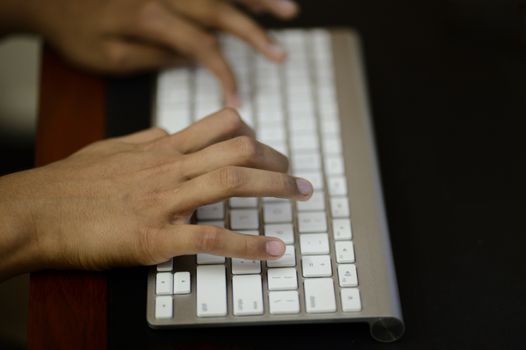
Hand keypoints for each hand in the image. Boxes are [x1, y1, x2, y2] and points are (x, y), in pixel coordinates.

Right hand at [0, 109, 312, 278]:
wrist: (34, 212)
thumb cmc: (70, 183)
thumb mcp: (113, 148)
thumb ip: (147, 140)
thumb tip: (171, 134)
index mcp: (160, 147)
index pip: (221, 126)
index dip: (253, 134)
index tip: (266, 148)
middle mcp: (169, 167)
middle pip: (237, 149)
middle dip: (275, 159)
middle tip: (295, 175)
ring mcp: (164, 201)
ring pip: (232, 181)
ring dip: (275, 187)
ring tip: (301, 195)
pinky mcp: (154, 237)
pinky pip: (211, 236)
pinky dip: (249, 244)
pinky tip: (274, 249)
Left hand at [11, 0, 297, 104]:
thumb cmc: (73, 28)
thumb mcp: (107, 56)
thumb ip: (152, 57)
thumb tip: (191, 58)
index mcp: (150, 17)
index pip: (201, 45)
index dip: (225, 73)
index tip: (238, 100)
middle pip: (220, 12)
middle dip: (254, 34)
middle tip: (281, 54)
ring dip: (256, 0)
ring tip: (289, 11)